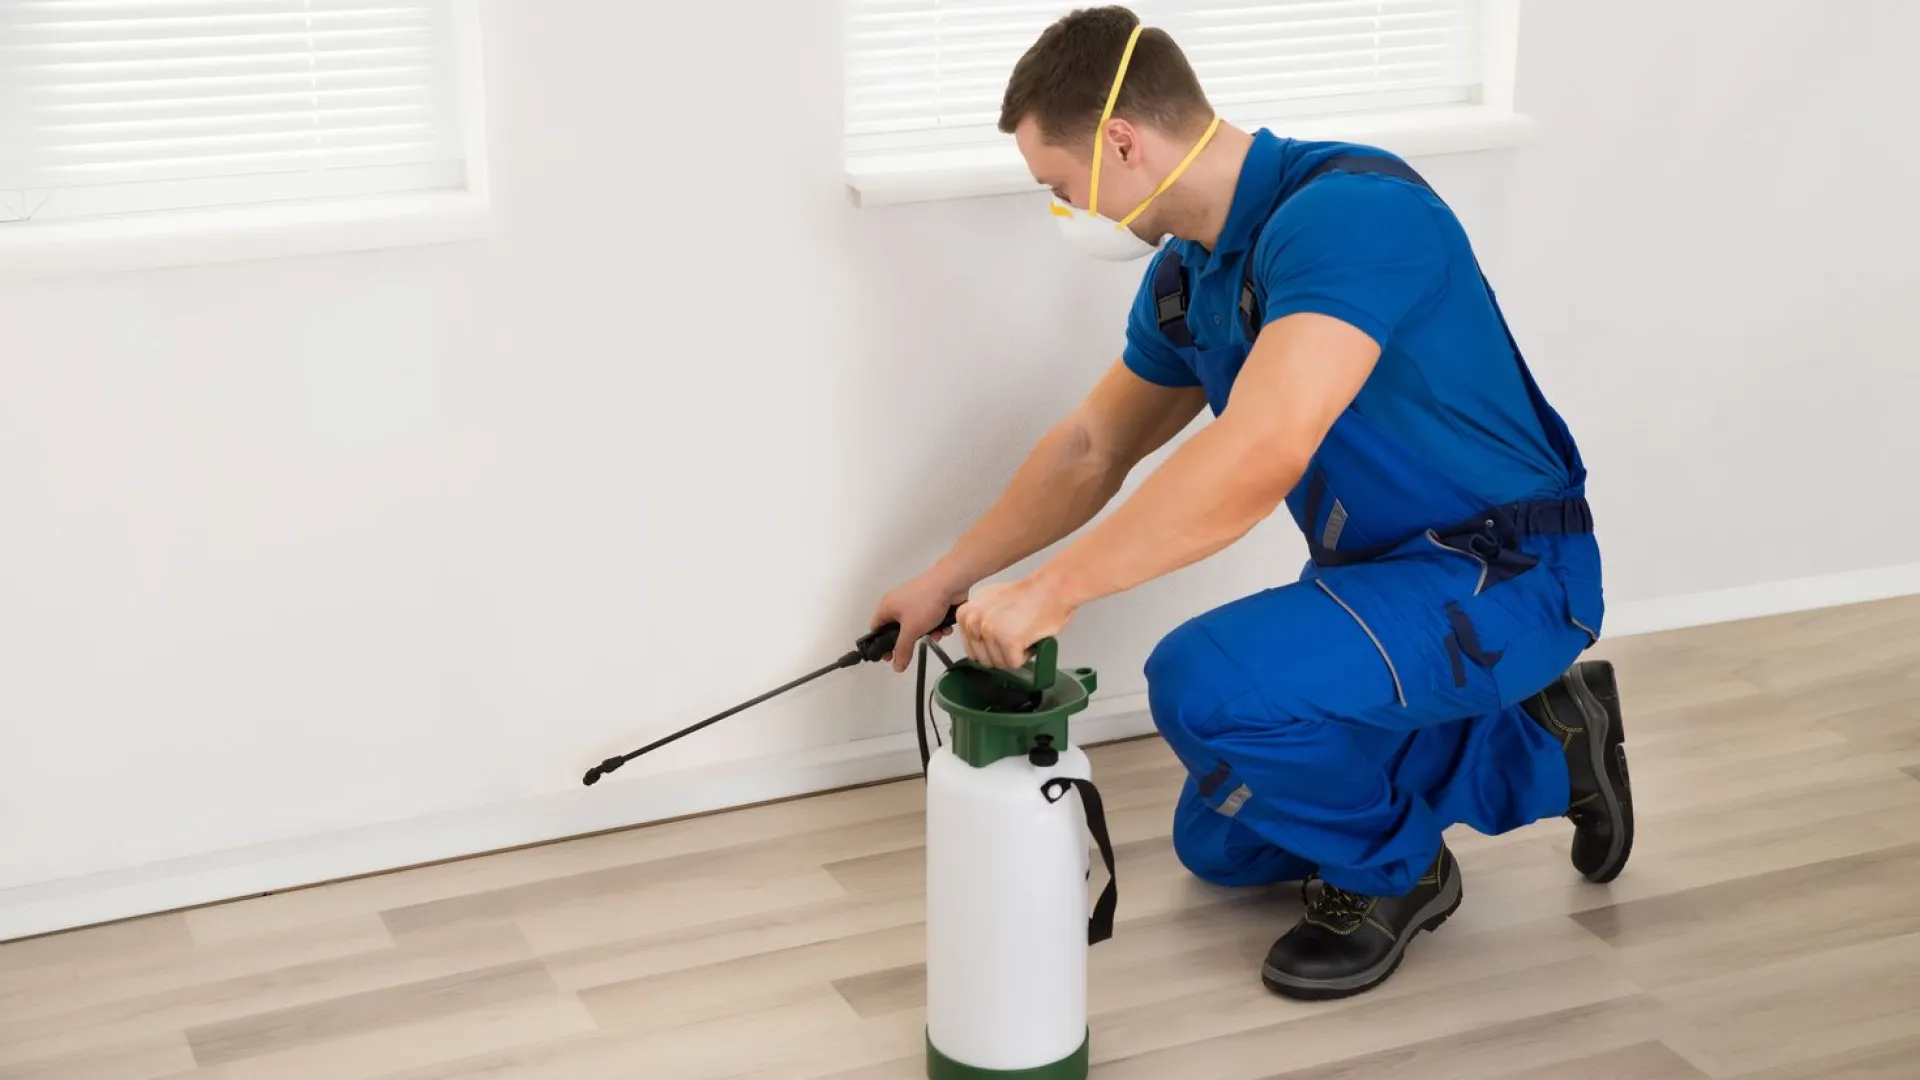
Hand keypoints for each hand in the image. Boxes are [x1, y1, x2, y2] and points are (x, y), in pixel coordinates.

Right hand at [870, 569, 969, 672]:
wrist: (950, 581)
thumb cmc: (925, 603)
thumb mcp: (912, 630)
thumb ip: (903, 650)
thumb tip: (896, 667)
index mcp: (886, 606)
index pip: (876, 629)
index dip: (880, 644)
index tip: (889, 657)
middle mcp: (898, 603)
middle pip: (897, 629)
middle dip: (909, 640)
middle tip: (914, 650)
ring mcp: (914, 601)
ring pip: (915, 625)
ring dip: (927, 633)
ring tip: (936, 635)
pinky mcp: (929, 601)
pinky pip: (928, 618)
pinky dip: (935, 625)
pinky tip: (945, 627)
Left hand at [957, 576, 1074, 671]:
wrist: (1051, 588)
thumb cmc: (1028, 595)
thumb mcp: (990, 603)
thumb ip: (978, 623)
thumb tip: (977, 644)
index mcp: (965, 614)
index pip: (972, 650)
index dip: (992, 648)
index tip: (1004, 634)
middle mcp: (973, 622)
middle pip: (984, 660)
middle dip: (1003, 654)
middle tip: (1017, 635)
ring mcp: (990, 632)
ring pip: (1000, 664)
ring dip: (1015, 654)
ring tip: (1024, 633)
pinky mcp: (1007, 641)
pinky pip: (1014, 663)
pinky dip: (1026, 655)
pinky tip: (1029, 638)